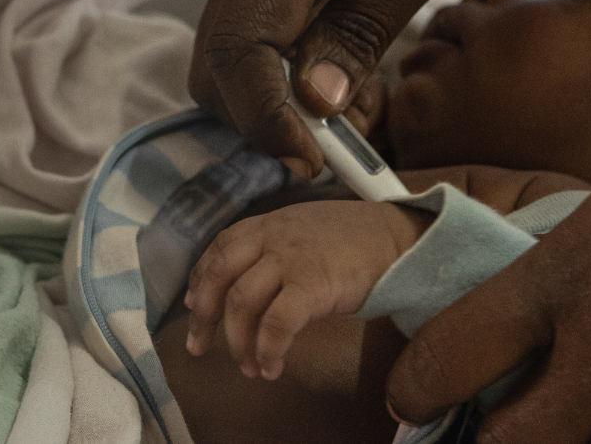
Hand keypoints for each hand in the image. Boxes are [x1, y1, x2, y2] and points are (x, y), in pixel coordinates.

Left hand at [184, 200, 431, 379]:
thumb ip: (270, 247)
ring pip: (242, 304)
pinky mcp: (312, 284)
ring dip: (238, 343)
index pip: (218, 250)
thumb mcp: (302, 229)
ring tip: (247, 366)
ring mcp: (290, 259)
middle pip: (218, 277)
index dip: (200, 281)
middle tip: (200, 347)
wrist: (395, 238)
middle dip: (204, 318)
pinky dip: (268, 350)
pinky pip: (276, 324)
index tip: (194, 306)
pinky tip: (271, 366)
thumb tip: (238, 284)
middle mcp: (271, 238)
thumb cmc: (353, 239)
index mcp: (267, 224)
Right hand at [190, 0, 590, 179]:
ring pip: (230, 61)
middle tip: (339, 157)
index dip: (265, 120)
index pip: (237, 52)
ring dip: (277, 108)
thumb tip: (311, 103)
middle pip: (215, 67)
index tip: (314, 163)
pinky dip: (288, 82)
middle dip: (264, 124)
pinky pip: (259, 41)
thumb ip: (367, 24)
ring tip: (352, 126)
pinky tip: (344, 92)